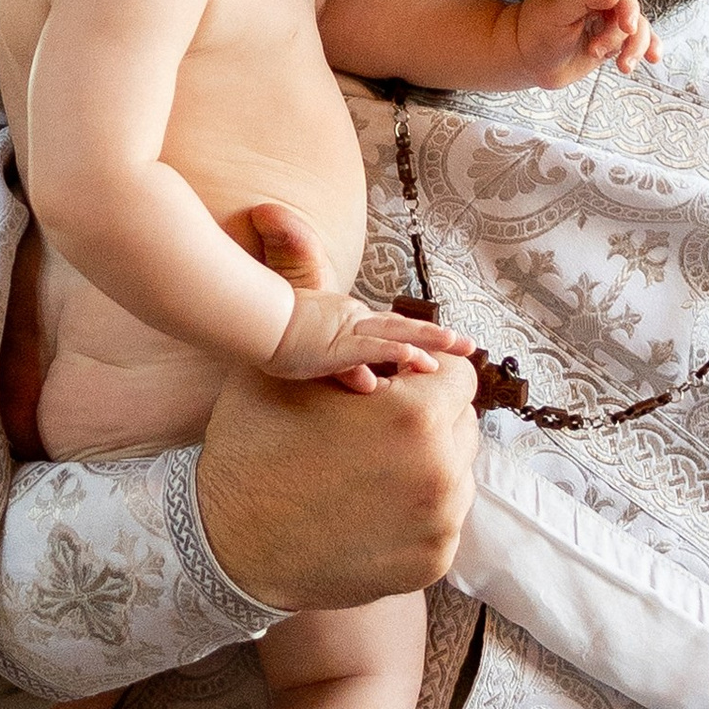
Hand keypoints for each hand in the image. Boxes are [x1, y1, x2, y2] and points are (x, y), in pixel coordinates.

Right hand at [195, 351, 479, 607]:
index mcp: (416, 417)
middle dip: (430, 418)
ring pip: (458, 474)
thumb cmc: (255, 451)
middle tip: (382, 428)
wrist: (230, 546)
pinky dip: (420, 511)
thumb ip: (354, 350)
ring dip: (430, 465)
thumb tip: (392, 340)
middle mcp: (442, 473)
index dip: (426, 372)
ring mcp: (441, 524)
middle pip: (463, 424)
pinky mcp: (432, 563)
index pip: (460, 375)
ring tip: (376, 469)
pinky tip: (375, 507)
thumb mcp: (291, 375)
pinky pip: (445, 520)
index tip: (402, 384)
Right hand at [266, 286, 475, 389]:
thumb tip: (372, 384)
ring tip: (460, 347)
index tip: (437, 356)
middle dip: (436, 339)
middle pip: (402, 329)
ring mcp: (344, 333)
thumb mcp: (306, 359)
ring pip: (397, 334)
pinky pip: (373, 347)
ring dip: (430, 341)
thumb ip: (340, 368)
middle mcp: (350, 324)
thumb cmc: (262, 341)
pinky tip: (424, 361)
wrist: (242, 326)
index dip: (413, 343)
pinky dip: (400, 351)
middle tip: (466, 346)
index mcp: (343, 325)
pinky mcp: (334, 344)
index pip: (384, 336)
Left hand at [505, 0, 656, 86]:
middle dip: (626, 36)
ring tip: (623, 67)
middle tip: (599, 52)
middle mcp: (603, 3)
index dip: (627, 7)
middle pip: (632, 13)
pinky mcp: (610, 44)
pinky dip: (646, 50)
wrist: (526, 58)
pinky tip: (654, 58)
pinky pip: (634, 45)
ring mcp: (608, 24)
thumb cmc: (535, 29)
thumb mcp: (555, 10)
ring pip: (638, 31)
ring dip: (636, 48)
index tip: (627, 27)